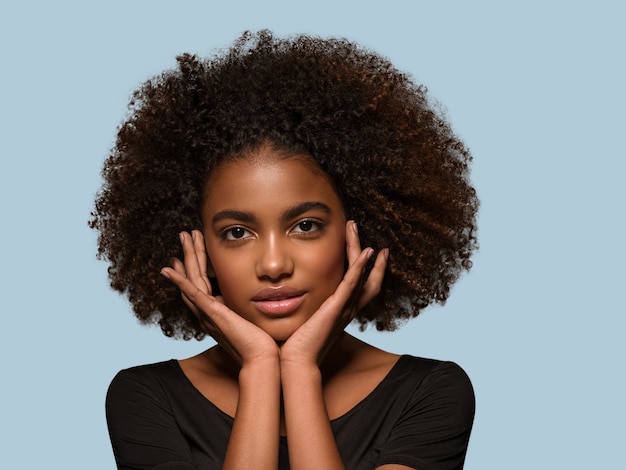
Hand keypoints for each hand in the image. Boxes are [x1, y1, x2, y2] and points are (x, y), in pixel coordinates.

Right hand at [161, 230, 278, 365]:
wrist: (262, 358)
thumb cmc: (263, 342)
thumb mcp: (253, 317)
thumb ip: (250, 306)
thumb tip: (262, 294)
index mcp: (217, 312)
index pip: (202, 283)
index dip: (196, 264)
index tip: (192, 249)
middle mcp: (208, 312)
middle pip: (194, 276)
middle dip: (191, 253)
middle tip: (186, 233)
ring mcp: (207, 313)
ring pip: (192, 278)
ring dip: (187, 256)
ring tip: (185, 235)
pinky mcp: (211, 314)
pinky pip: (192, 294)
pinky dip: (179, 280)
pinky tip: (168, 268)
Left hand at [279, 220, 387, 366]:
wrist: (294, 362)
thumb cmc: (294, 345)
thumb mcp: (302, 320)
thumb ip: (300, 306)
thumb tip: (284, 294)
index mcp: (340, 312)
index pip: (360, 287)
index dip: (368, 269)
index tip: (371, 250)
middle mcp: (347, 310)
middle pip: (367, 278)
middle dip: (367, 256)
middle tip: (362, 233)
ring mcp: (344, 309)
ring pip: (361, 275)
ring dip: (360, 251)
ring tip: (354, 228)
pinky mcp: (337, 308)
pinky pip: (353, 284)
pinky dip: (361, 267)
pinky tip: (367, 251)